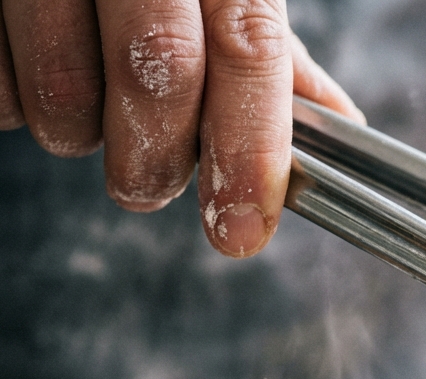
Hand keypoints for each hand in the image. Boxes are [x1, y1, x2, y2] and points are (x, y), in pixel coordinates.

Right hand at [0, 0, 361, 255]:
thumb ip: (265, 56)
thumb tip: (340, 124)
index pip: (248, 50)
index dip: (251, 151)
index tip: (243, 228)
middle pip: (156, 77)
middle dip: (157, 161)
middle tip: (149, 182)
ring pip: (62, 92)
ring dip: (80, 131)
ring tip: (90, 103)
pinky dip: (19, 106)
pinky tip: (36, 69)